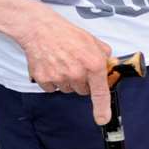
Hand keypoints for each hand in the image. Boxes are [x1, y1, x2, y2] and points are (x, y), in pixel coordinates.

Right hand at [17, 10, 115, 124]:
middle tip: (75, 65)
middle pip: (83, 91)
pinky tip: (52, 66)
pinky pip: (53, 89)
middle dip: (82, 81)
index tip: (102, 119)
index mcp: (93, 64)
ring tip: (63, 62)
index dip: (102, 108)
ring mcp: (60, 78)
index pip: (100, 92)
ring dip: (67, 80)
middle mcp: (77, 73)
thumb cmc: (66, 33)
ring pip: (68, 89)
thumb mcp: (92, 41)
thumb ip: (103, 56)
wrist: (40, 29)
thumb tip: (108, 66)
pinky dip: (53, 81)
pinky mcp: (45, 80)